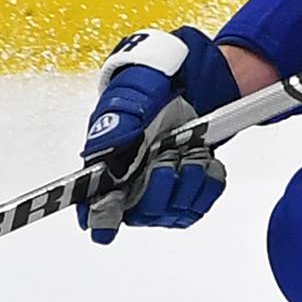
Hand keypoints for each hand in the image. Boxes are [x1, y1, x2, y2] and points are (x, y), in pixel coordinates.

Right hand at [80, 25, 233, 242]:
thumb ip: (116, 124)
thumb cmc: (155, 88)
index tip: (112, 214)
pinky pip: (199, 206)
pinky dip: (208, 182)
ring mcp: (160, 196)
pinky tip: (203, 158)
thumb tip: (100, 153)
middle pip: (141, 214)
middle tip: (168, 152)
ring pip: (173, 212)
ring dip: (189, 177)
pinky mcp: (187, 197)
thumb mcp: (134, 95)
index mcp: (106, 167)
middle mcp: (130, 187)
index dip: (100, 217)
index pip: (93, 208)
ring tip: (189, 148)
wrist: (194, 84)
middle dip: (160, 184)